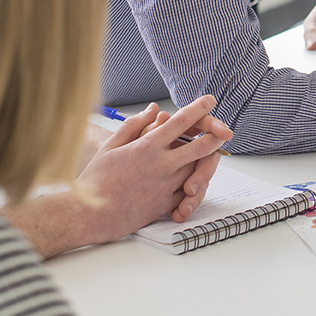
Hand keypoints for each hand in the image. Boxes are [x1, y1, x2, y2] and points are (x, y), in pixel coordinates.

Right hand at [76, 95, 231, 241]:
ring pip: (197, 169)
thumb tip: (154, 108)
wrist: (90, 215)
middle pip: (200, 146)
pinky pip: (188, 192)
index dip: (199, 109)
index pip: (180, 122)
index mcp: (147, 146)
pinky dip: (194, 185)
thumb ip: (134, 125)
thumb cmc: (97, 178)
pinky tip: (195, 180)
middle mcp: (161, 165)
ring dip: (205, 161)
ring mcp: (165, 186)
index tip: (210, 100)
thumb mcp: (111, 145)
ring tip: (212, 154)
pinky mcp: (165, 204)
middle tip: (224, 131)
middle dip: (216, 136)